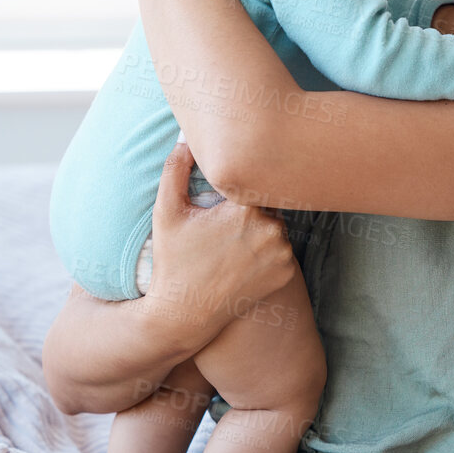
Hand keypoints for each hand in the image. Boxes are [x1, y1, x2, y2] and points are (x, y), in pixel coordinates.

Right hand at [142, 142, 297, 357]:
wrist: (185, 313)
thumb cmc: (173, 260)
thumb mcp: (167, 212)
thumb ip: (175, 169)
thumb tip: (186, 138)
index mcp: (246, 209)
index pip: (256, 176)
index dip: (243, 178)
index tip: (228, 187)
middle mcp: (272, 230)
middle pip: (268, 199)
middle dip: (251, 203)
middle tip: (227, 216)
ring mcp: (282, 253)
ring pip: (277, 221)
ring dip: (262, 224)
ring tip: (233, 237)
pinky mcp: (286, 272)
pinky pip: (283, 246)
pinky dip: (269, 247)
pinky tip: (244, 255)